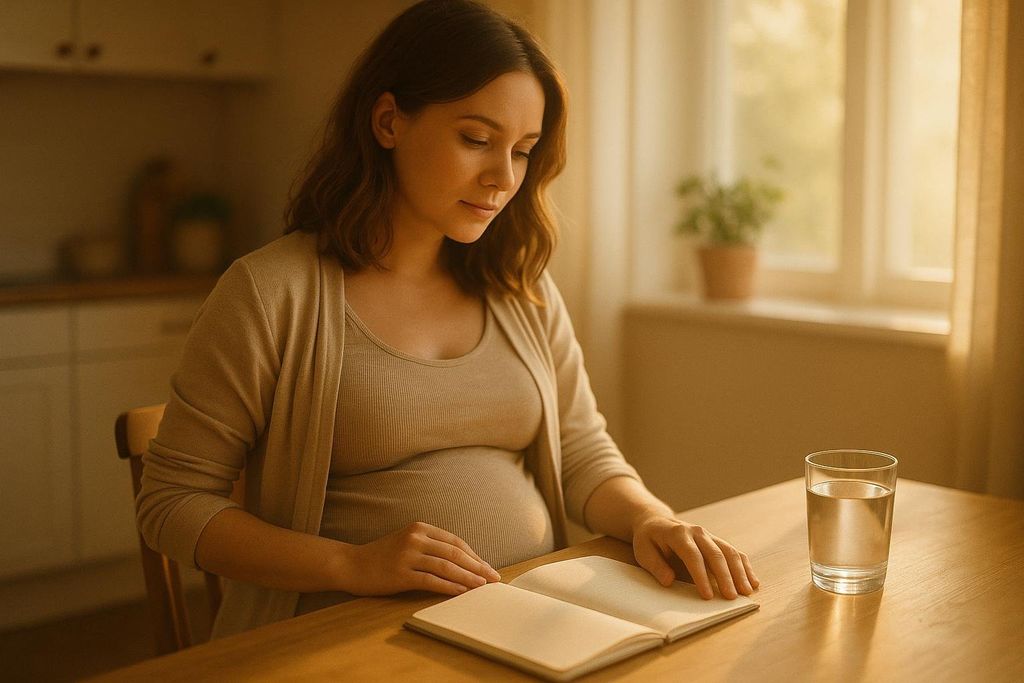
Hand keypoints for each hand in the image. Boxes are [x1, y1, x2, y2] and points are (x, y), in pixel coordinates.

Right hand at [340, 522, 500, 596]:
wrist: (350, 564)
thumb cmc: (381, 556)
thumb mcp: (406, 541)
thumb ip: (430, 546)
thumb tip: (461, 562)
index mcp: (419, 528)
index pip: (455, 542)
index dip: (474, 555)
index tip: (487, 567)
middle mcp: (415, 538)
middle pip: (455, 553)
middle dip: (478, 567)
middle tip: (493, 578)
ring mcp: (408, 555)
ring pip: (447, 566)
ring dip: (468, 578)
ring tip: (482, 586)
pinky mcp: (401, 574)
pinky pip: (432, 581)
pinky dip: (449, 587)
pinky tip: (461, 593)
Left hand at [631, 514, 758, 599]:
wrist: (657, 522)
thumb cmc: (649, 540)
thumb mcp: (643, 551)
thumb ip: (655, 565)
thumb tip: (669, 581)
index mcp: (677, 534)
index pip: (692, 555)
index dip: (700, 576)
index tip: (707, 596)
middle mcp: (697, 532)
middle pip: (715, 554)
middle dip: (725, 577)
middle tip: (731, 598)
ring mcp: (709, 536)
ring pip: (729, 552)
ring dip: (739, 573)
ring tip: (746, 592)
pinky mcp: (717, 542)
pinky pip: (734, 553)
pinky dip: (745, 567)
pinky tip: (753, 582)